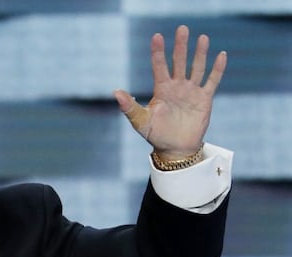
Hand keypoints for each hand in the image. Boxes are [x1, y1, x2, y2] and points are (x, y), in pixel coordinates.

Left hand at [114, 25, 226, 159]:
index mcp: (161, 90)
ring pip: (196, 68)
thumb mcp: (140, 121)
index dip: (158, 52)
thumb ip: (129, 106)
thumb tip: (115, 92)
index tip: (157, 36)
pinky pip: (212, 81)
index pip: (159, 66)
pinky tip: (221, 55)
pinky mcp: (204, 99)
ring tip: (202, 37)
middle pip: (179, 62)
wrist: (175, 148)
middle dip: (180, 46)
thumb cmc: (156, 135)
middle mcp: (177, 87)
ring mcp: (191, 92)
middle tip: (182, 28)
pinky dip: (217, 69)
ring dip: (200, 54)